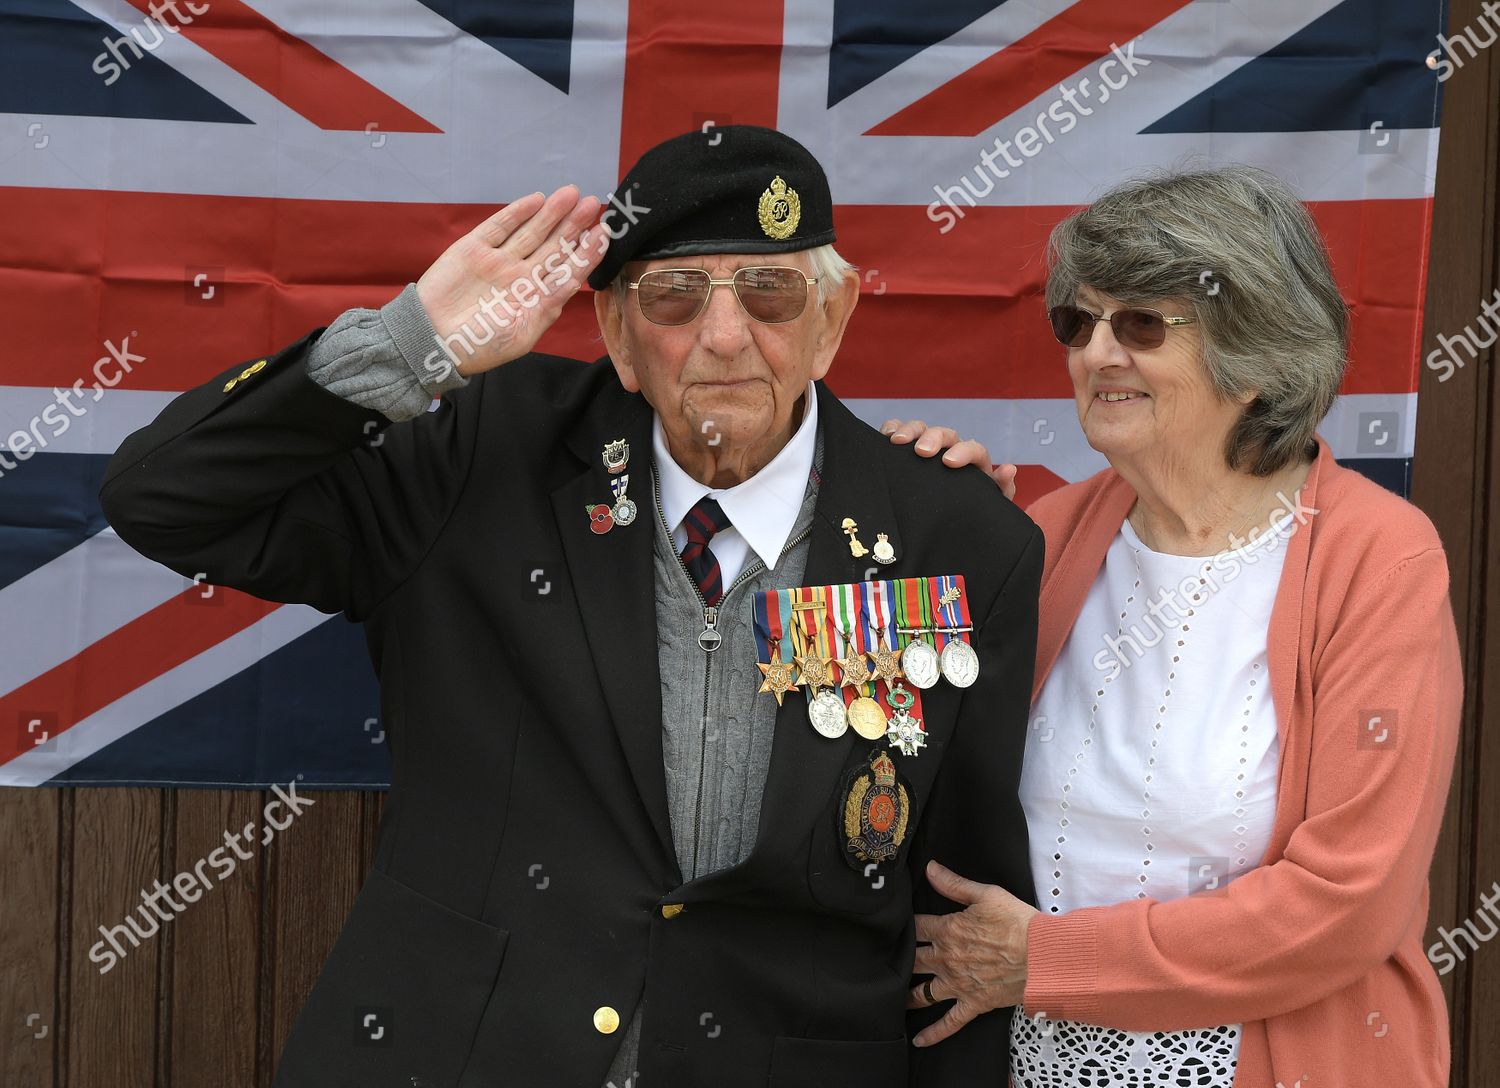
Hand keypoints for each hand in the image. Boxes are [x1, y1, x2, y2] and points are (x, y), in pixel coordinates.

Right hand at [416, 186, 608, 377]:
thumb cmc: (478, 346)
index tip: (604, 234)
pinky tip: (537, 200)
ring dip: (552, 213)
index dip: (586, 252)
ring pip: (531, 232)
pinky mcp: (473, 249)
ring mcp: (498, 261)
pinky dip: (517, 212)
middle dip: (574, 225)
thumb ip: (548, 307)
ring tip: (573, 194)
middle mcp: (521, 277)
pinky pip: (500, 227)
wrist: (430, 341)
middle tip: (595, 204)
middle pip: (553, 245)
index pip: (567, 270)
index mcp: (535, 299)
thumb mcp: (521, 335)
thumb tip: (574, 282)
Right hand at [880, 419, 1017, 501]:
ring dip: (910, 430)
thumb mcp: (990, 506)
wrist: (953, 523)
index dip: (963, 452)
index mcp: (975, 463)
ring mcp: (929, 448)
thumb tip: (1008, 469)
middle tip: (921, 451)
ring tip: (896, 441)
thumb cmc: (972, 512)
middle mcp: (952, 450)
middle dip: (933, 438)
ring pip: (922, 429)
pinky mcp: (907, 451)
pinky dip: (892, 429)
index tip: (949, 463)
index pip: (974, 449)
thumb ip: (1002, 489)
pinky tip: (885, 436)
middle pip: (946, 435)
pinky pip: (900, 432)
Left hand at [907, 860, 1037, 1046]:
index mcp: (948, 931)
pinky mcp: (973, 1003)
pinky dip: (933, 1033)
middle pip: (913, 960)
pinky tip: (918, 1040)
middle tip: (885, 963)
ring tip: (892, 997)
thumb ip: (954, 884)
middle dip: (899, 960)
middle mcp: (947, 959)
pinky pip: (949, 1022)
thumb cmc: (1018, 922)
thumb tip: (930, 868)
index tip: (892, 926)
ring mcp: (958, 984)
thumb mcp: (986, 895)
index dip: (903, 925)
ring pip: (923, 993)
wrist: (1043, 955)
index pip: (915, 927)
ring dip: (907, 995)